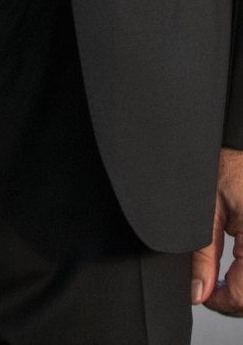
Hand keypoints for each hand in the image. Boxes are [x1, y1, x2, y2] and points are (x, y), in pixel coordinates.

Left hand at [191, 146, 242, 313]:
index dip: (220, 303)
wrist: (242, 135)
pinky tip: (241, 267)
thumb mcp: (208, 206)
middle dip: (236, 299)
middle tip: (212, 289)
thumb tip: (199, 291)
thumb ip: (203, 254)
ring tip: (226, 280)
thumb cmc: (230, 160)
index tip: (202, 294)